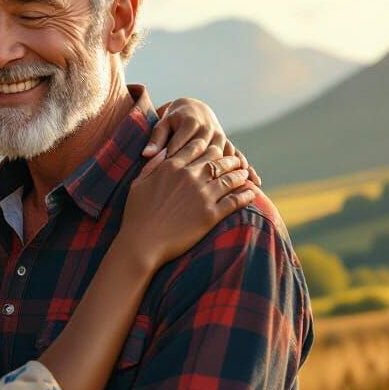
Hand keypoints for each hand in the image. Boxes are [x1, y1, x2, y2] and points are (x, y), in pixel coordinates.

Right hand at [118, 142, 255, 268]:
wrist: (142, 243)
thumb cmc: (136, 215)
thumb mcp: (138, 184)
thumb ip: (152, 165)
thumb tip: (164, 151)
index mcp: (171, 167)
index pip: (197, 147)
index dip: (208, 145)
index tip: (215, 148)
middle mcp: (189, 177)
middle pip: (217, 159)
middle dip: (228, 158)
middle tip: (235, 161)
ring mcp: (202, 195)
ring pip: (230, 178)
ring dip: (240, 174)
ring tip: (245, 174)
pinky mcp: (211, 214)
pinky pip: (235, 200)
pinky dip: (245, 195)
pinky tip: (251, 193)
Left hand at [145, 98, 260, 185]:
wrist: (194, 109)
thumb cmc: (173, 122)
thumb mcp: (163, 126)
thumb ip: (156, 140)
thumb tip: (146, 154)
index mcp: (190, 123)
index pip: (182, 144)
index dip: (177, 161)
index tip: (171, 182)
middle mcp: (208, 129)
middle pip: (208, 152)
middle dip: (207, 171)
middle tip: (201, 195)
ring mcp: (220, 137)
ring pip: (226, 155)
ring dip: (232, 171)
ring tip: (237, 190)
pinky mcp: (227, 144)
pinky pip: (238, 157)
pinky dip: (246, 168)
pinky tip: (254, 183)